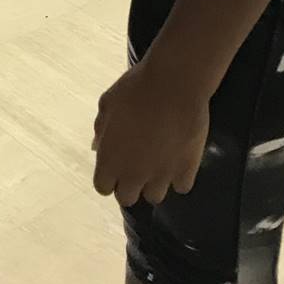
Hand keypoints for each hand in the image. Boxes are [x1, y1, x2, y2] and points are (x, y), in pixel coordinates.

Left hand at [91, 60, 209, 206]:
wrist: (174, 84)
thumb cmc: (135, 90)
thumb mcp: (107, 104)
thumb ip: (101, 130)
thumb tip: (97, 147)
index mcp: (109, 161)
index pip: (102, 187)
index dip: (108, 177)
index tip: (116, 164)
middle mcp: (133, 175)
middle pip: (127, 198)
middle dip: (129, 184)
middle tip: (137, 165)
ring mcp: (161, 176)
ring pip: (154, 197)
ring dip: (154, 183)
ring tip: (159, 162)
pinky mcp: (186, 171)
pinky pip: (181, 187)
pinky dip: (179, 177)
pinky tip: (178, 160)